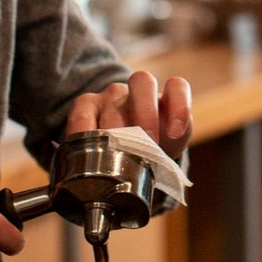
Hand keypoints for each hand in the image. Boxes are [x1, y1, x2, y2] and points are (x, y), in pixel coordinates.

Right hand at [64, 71, 192, 159]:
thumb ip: (172, 151)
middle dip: (145, 114)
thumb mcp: (167, 149)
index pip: (177, 87)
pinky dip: (84, 132)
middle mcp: (138, 89)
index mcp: (165, 100)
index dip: (179, 105)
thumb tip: (171, 176)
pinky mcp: (86, 104)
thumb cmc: (150, 147)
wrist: (123, 142)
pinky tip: (86, 148)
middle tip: (146, 143)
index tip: (175, 132)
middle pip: (143, 85)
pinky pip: (83, 114)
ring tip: (116, 155)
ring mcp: (111, 95)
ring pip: (113, 103)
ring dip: (116, 131)